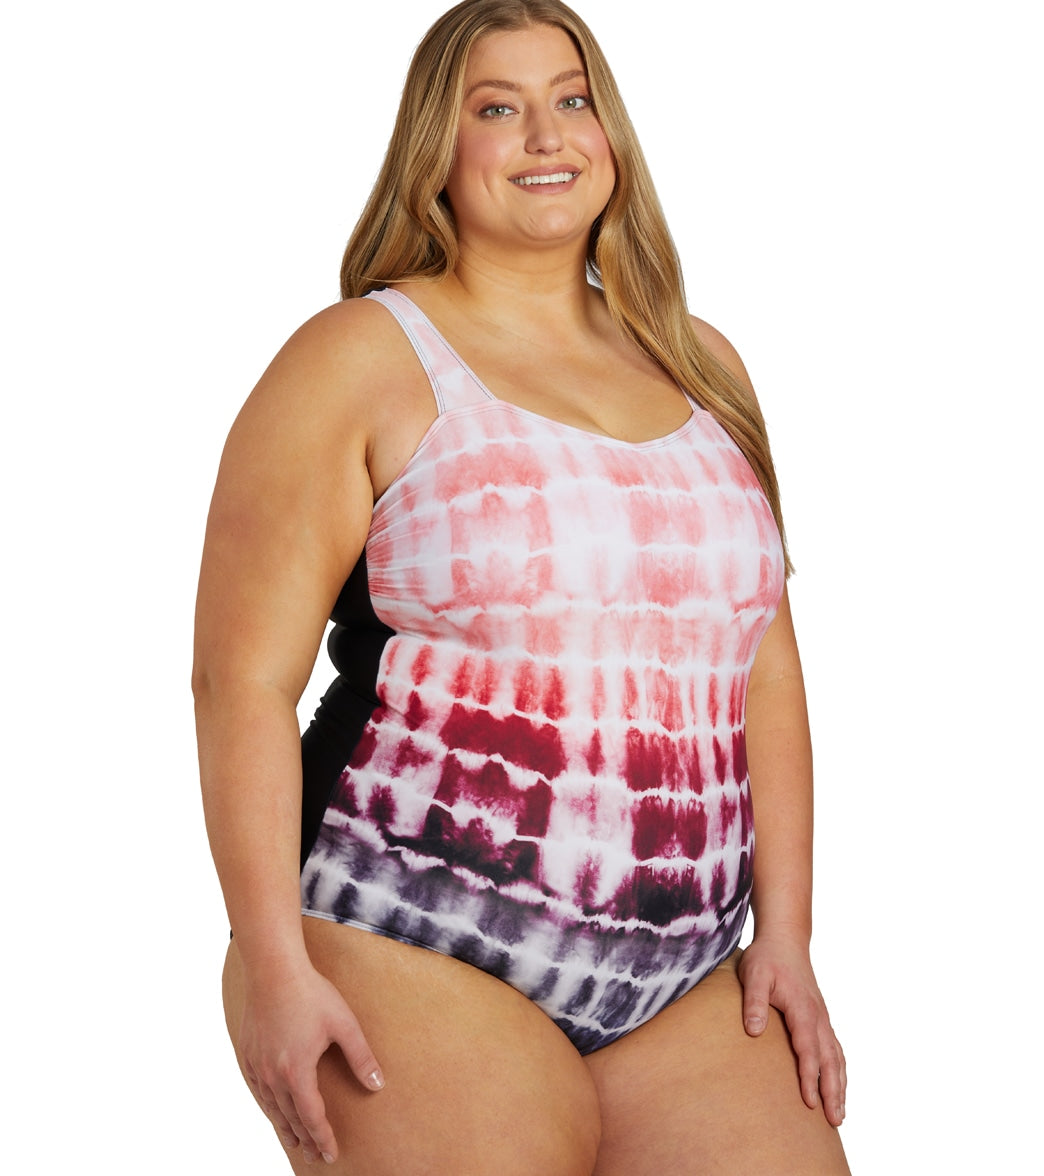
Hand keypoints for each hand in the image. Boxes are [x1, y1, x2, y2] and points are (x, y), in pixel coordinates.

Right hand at [238, 959, 384, 1164]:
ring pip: (272, 1108)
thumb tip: (378, 1084)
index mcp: (298, 1072)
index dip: (322, 1137)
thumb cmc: (312, 994)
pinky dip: (268, 1107)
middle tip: (315, 1156)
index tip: (331, 1154)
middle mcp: (274, 1075)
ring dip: (285, 1127)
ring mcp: (258, 1066)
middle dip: (305, 1139)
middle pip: (291, 1118)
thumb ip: (361, 1057)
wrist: (274, 971)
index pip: (312, 1117)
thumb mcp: (344, 1024)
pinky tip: (273, 1110)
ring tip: (295, 1142)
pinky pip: (258, 1091)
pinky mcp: (249, 1054)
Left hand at [737, 933, 845, 1126]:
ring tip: (839, 1115)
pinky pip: (835, 1049)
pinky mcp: (820, 1018)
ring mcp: (822, 1018)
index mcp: (803, 1009)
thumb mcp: (754, 974)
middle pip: (831, 1060)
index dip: (809, 1076)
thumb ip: (754, 1002)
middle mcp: (818, 1017)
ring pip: (837, 1057)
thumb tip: (754, 1031)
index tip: (809, 1102)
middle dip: (833, 1091)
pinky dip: (839, 1071)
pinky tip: (837, 1086)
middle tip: (834, 1121)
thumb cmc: (767, 958)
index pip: (808, 1049)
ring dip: (840, 1086)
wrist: (785, 940)